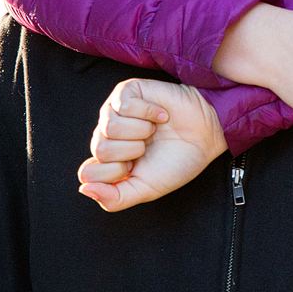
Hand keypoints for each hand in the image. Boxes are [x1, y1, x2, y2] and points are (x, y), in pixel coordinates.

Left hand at [79, 78, 226, 210]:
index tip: (136, 168)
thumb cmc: (179, 159)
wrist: (207, 134)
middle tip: (148, 148)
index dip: (116, 174)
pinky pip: (125, 105)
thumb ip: (114, 199)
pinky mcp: (127, 92)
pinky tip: (160, 115)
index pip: (87, 173)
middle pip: (101, 150)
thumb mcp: (146, 189)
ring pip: (110, 127)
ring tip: (154, 130)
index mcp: (108, 160)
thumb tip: (85, 189)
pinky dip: (149, 112)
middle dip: (132, 152)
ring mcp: (115, 112)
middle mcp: (107, 135)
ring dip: (142, 132)